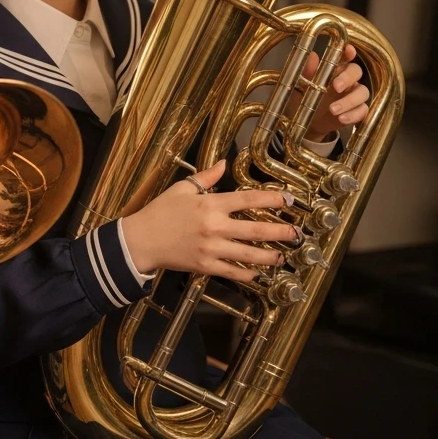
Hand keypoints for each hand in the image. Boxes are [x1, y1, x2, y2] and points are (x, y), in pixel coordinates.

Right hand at [119, 160, 297, 280]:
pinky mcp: (205, 266)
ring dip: (270, 256)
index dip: (272, 199)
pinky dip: (247, 275)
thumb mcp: (181, 189)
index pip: (249, 199)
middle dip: (280, 232)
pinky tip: (258, 275)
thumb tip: (223, 163)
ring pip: (249, 254)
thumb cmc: (159, 212)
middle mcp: (215, 227)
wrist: (140, 240)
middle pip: (256, 229)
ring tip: (282, 257)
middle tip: (297, 234)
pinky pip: (232, 272)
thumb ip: (205, 178)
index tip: (289, 200)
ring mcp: (211, 249)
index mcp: (211, 205)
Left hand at [289, 44, 368, 141]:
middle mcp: (347, 80)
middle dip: (348, 78)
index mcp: (333, 70)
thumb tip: (312, 56)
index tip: (349, 50)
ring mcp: (353, 95)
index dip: (348, 52)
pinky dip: (354, 114)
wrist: (306, 123)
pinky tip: (342, 118)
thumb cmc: (303, 100)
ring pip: (362, 92)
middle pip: (356, 71)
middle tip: (336, 87)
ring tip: (332, 110)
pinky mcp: (357, 111)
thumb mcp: (299, 87)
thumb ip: (306, 72)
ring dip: (349, 101)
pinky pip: (363, 110)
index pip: (344, 57)